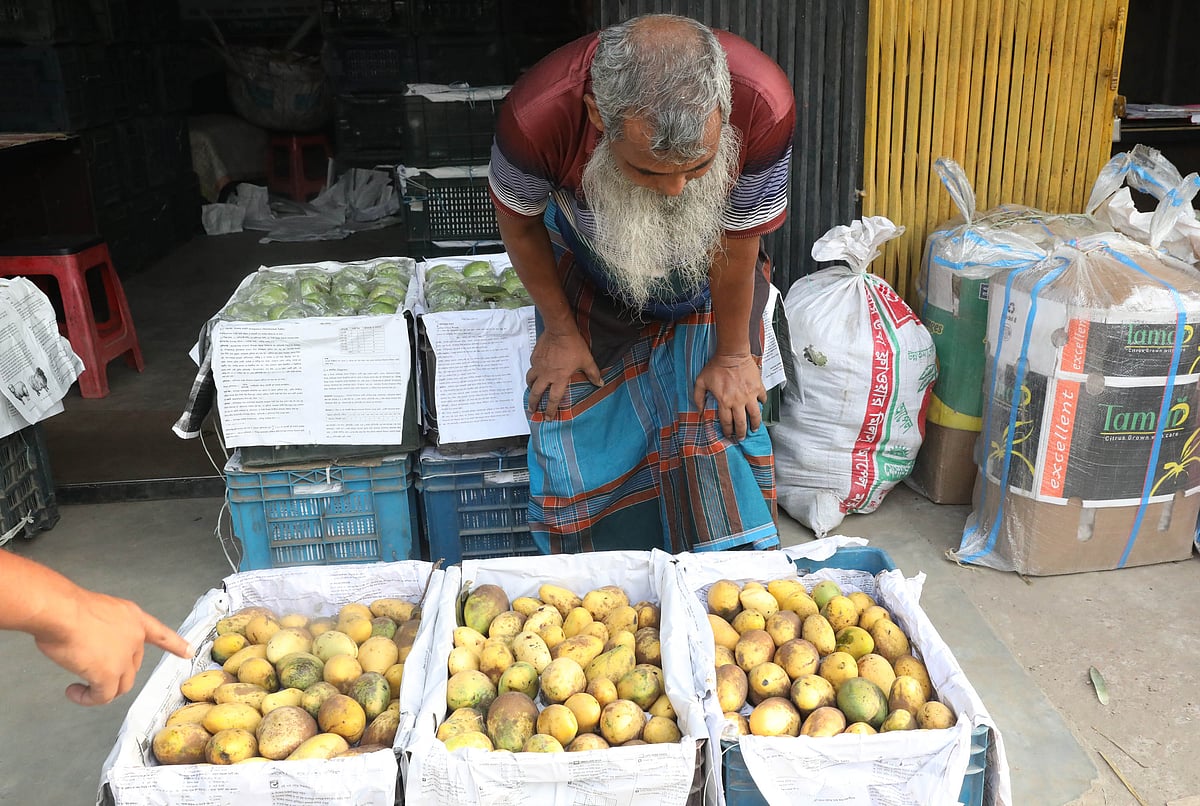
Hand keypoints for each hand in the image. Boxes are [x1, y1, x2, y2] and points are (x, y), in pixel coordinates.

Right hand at [33, 589, 192, 705]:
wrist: (60, 611)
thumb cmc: (65, 607)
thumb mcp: (94, 611)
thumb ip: (101, 628)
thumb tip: (89, 642)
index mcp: (132, 617)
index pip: (159, 633)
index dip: (174, 644)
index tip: (189, 652)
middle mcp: (134, 636)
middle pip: (133, 664)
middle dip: (114, 671)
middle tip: (90, 671)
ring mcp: (124, 656)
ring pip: (121, 684)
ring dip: (102, 689)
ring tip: (80, 688)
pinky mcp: (109, 674)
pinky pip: (103, 696)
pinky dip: (88, 698)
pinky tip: (75, 692)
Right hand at [527, 329, 602, 416]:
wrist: (560, 330)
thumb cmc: (573, 345)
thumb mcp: (586, 360)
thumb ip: (593, 373)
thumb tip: (600, 383)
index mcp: (559, 378)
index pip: (553, 399)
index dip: (550, 410)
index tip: (547, 418)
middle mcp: (546, 375)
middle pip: (536, 393)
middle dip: (533, 404)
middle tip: (532, 410)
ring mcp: (538, 366)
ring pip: (530, 380)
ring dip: (530, 388)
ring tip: (531, 391)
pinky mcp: (534, 357)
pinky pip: (532, 367)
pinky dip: (533, 372)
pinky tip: (536, 371)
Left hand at [693, 353, 766, 440]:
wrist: (732, 354)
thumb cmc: (716, 366)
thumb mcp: (701, 381)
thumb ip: (698, 397)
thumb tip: (699, 411)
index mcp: (725, 402)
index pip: (727, 422)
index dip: (728, 431)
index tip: (729, 435)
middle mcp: (738, 401)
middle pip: (741, 423)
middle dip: (741, 433)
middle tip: (741, 438)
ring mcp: (750, 395)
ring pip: (755, 415)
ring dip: (755, 424)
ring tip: (754, 429)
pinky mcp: (758, 387)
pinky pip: (763, 399)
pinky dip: (762, 404)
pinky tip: (760, 406)